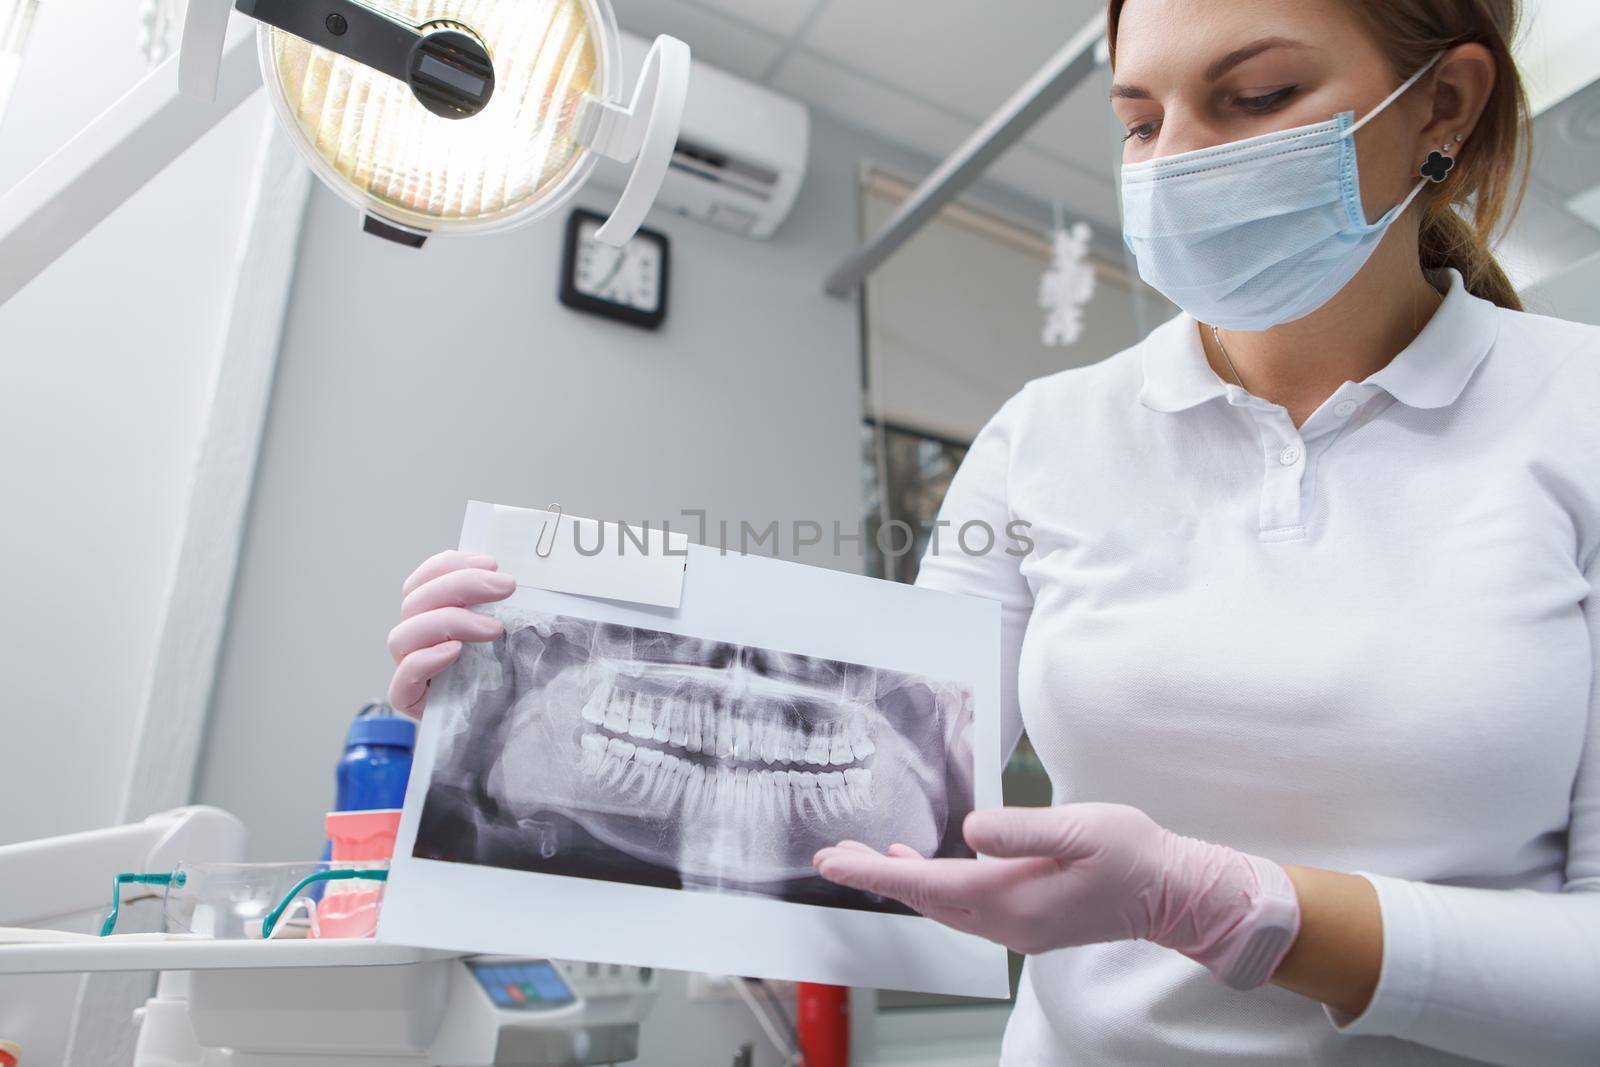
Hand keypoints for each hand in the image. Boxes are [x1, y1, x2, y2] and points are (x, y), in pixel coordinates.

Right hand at [386, 550, 516, 715]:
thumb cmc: (507, 673)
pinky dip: (425, 660)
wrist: (506, 725)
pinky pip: (403, 679)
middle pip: (416, 601)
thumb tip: (515, 577)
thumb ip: (502, 604)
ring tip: (494, 628)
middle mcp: (415, 639)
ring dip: (449, 621)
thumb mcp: (509, 632)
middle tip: (506, 586)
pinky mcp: (411, 701)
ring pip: (403, 635)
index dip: (451, 565)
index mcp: (431, 614)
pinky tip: (455, 652)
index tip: (491, 562)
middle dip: (462, 585)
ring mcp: (409, 669)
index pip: (424, 579)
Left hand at [813, 802, 1299, 988]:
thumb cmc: (1135, 855)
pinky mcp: (1028, 921)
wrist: (1174, 894)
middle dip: (875, 877)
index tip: (833, 862)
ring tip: (864, 857)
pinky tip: (922, 866)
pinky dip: (933, 886)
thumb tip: (969, 829)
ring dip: (901, 881)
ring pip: (942, 905)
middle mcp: (1008, 923)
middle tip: (832, 856)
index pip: (928, 886)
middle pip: (925, 900)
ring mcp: (1017, 927)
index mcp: (1015, 899)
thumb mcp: (1081, 827)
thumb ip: (1022, 829)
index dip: (875, 873)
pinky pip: (963, 907)